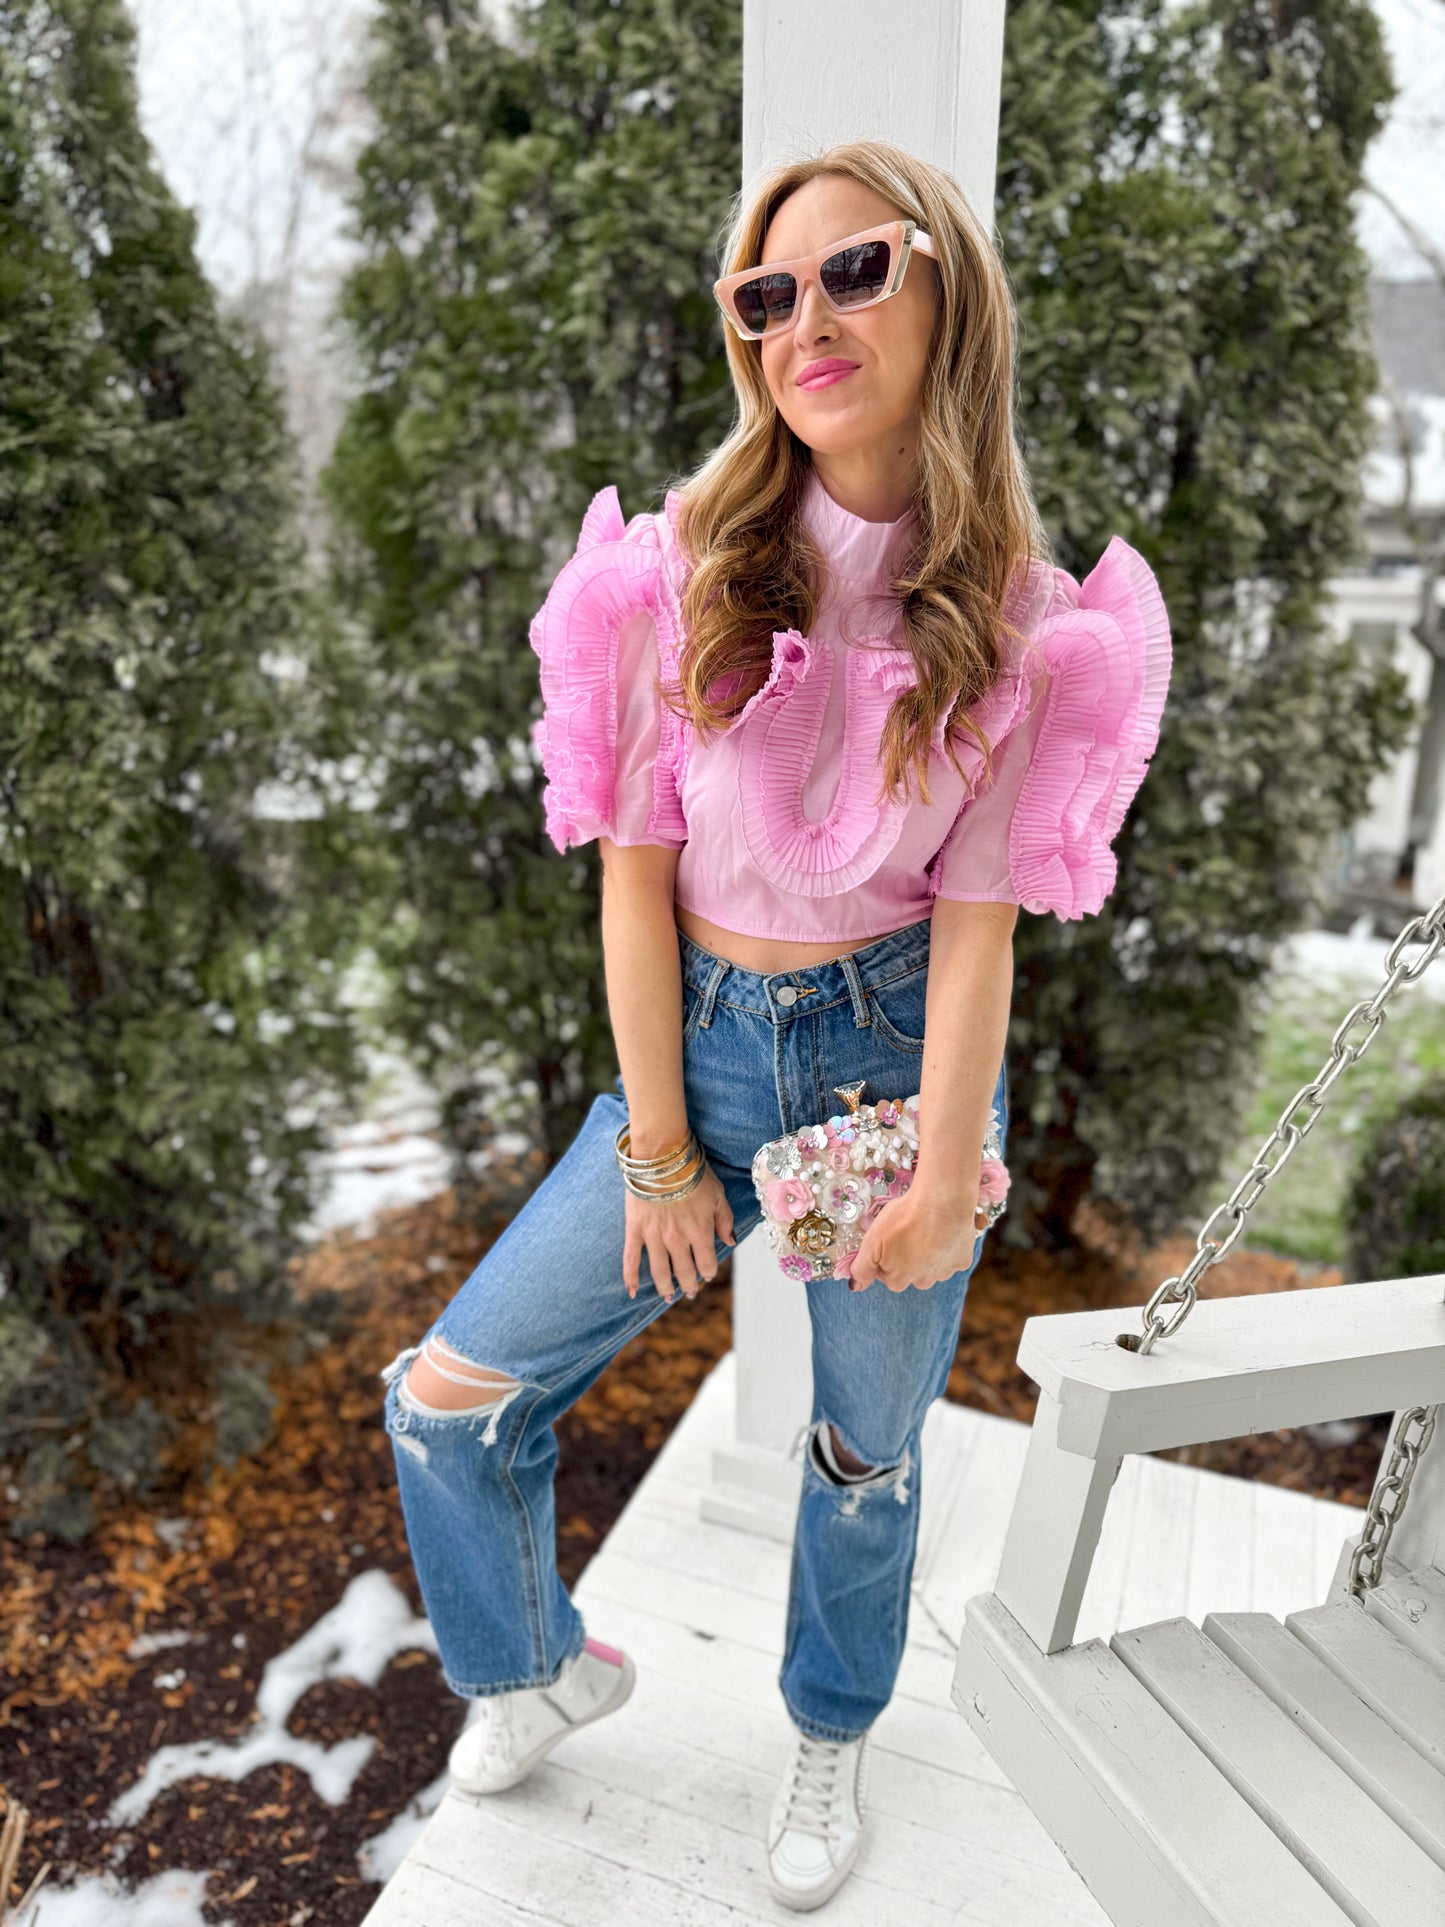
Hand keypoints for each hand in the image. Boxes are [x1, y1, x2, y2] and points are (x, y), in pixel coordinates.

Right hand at [623, 1161, 735, 1302]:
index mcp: (700, 1232)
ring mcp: (654, 1237)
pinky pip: (631, 1259)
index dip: (708, 1272)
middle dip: (689, 1285)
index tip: (707, 1274)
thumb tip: (730, 1241)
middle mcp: (677, 1240)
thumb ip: (724, 1220)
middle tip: (690, 1292)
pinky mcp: (635, 1230)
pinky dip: (630, 1278)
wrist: (662, 1156)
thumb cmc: (693, 1172)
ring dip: (664, 1288)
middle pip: (684, 1272)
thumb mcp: (718, 1194)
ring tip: (668, 1296)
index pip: (707, 1264)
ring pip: (660, 1271)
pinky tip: (633, 1292)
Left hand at [845, 1191, 985, 1293]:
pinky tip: (943, 1230)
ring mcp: (944, 1273)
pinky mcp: (962, 1261)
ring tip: (926, 1228)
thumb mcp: (871, 1242)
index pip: (886, 1272)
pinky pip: (952, 1257)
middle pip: (910, 1271)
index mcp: (897, 1281)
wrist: (942, 1202)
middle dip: (907, 1255)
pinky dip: (947, 1246)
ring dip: (928, 1252)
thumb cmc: (904, 1219)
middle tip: (908, 1230)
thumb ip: (861, 1268)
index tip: (888, 1236)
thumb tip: (855, 1286)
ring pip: (932, 1266)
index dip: (885, 1253)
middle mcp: (922, 1282)